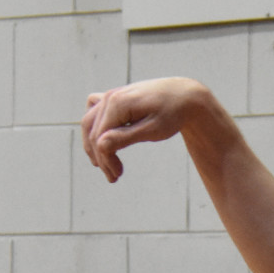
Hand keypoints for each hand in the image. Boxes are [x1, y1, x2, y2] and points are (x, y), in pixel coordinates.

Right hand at [79, 78, 212, 181]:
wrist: (184, 96)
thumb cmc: (172, 113)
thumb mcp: (153, 130)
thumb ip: (126, 137)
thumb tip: (100, 145)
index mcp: (117, 103)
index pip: (100, 137)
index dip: (106, 160)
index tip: (117, 175)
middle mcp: (109, 97)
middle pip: (93, 132)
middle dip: (100, 157)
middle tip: (114, 177)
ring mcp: (110, 96)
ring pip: (89, 123)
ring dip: (93, 145)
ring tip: (105, 165)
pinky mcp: (114, 98)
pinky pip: (94, 112)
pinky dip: (95, 127)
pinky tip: (103, 140)